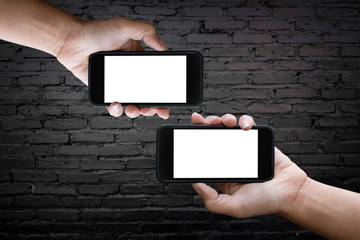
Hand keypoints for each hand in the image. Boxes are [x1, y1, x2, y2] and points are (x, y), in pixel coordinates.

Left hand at [56, 17, 168, 118]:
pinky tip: (116, 104)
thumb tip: (165, 48)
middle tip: (155, 110)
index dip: (164, 92)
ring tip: (134, 109)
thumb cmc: (96, 31)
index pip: (157, 78)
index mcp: (139, 61)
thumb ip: (147, 32)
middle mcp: (130, 74)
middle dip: (154, 107)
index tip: (169, 100)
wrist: (72, 41)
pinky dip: (117, 109)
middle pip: (147, 96)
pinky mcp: (105, 91)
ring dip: (137, 111)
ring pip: (132, 104)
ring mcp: (118, 84)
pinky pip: (114, 105)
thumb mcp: (125, 26)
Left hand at [191, 113, 308, 217]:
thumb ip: (212, 199)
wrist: (292, 192)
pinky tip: (244, 126)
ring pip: (227, 127)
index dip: (194, 141)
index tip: (187, 132)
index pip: (203, 153)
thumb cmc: (264, 202)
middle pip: (212, 135)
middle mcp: (229, 158)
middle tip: (202, 122)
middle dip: (204, 125)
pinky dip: (244, 121)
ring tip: (225, 122)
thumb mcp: (233, 206)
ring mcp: (242, 147)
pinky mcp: (256, 139)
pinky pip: (247, 124)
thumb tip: (194, 183)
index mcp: (221, 172)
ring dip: (223, 119)